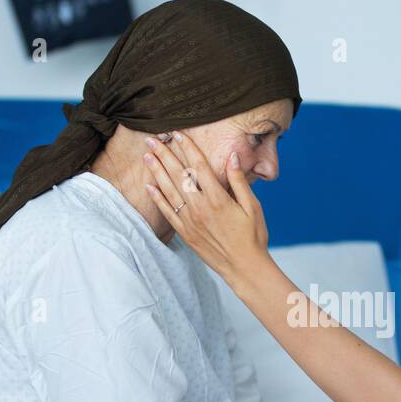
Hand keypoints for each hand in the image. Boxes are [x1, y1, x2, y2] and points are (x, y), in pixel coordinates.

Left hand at [142, 132, 269, 284]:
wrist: (244, 268)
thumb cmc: (253, 237)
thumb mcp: (253, 207)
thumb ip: (239, 181)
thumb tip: (232, 156)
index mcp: (218, 199)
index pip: (199, 166)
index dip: (187, 147)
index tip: (178, 133)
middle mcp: (200, 208)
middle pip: (178, 175)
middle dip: (164, 155)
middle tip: (152, 139)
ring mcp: (190, 222)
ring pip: (169, 191)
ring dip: (157, 172)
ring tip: (147, 156)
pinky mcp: (186, 233)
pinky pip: (167, 213)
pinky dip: (157, 199)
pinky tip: (149, 186)